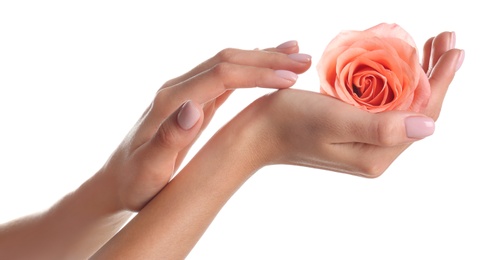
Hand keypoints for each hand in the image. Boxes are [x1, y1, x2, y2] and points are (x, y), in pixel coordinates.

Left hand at [97, 41, 311, 210]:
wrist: (120, 181)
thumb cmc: (136, 183)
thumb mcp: (149, 169)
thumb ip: (169, 139)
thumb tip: (193, 107)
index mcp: (171, 102)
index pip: (222, 75)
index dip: (257, 74)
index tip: (291, 79)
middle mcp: (179, 90)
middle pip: (228, 61)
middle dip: (268, 58)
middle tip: (305, 60)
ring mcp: (186, 93)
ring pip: (229, 64)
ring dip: (263, 58)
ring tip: (297, 55)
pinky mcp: (194, 101)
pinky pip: (227, 78)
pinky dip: (252, 69)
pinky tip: (270, 68)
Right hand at [221, 31, 462, 177]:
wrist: (255, 135)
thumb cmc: (287, 123)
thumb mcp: (334, 120)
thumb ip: (381, 127)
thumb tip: (428, 127)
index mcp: (375, 155)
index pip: (423, 115)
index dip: (441, 81)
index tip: (454, 48)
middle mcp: (375, 153)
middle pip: (418, 111)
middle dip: (434, 74)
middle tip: (445, 39)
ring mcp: (364, 145)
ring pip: (403, 108)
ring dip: (418, 76)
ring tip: (428, 47)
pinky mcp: (352, 135)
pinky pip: (385, 108)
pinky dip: (396, 84)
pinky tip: (398, 66)